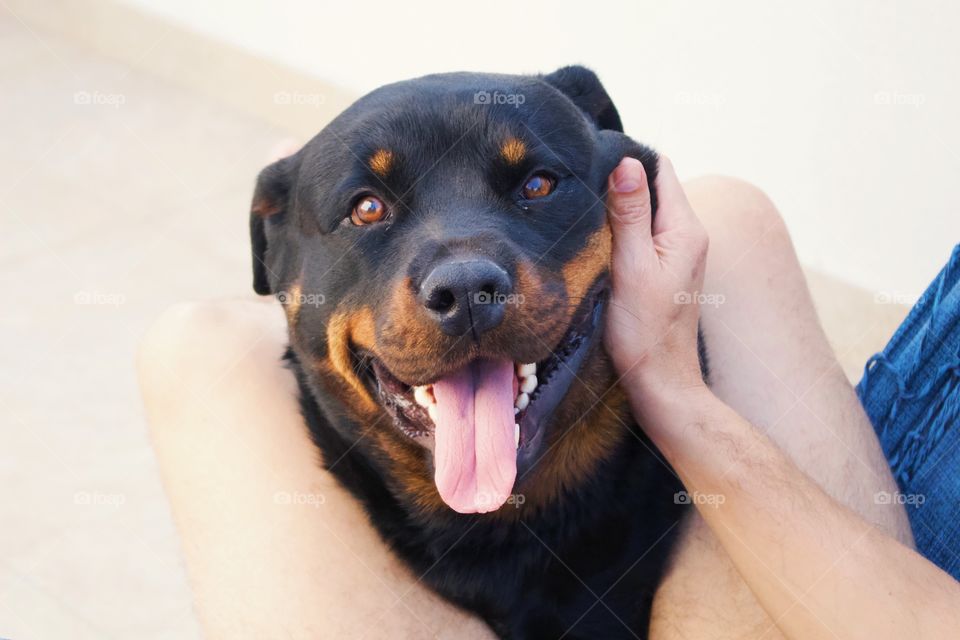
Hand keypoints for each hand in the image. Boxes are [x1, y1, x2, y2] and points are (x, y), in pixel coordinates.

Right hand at [603, 156, 708, 398]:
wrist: (659, 381)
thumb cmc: (645, 331)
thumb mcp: (632, 267)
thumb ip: (629, 214)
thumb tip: (626, 162)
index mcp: (685, 228)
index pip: (659, 169)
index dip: (626, 160)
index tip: (589, 163)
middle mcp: (687, 235)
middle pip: (652, 187)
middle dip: (618, 182)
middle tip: (577, 186)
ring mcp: (677, 252)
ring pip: (644, 211)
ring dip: (616, 208)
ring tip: (582, 210)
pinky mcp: (663, 269)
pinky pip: (641, 234)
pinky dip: (619, 230)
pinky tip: (596, 239)